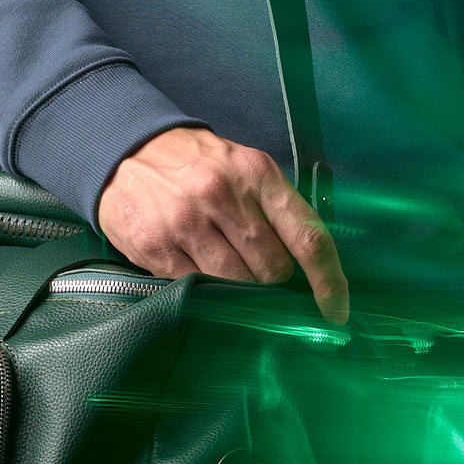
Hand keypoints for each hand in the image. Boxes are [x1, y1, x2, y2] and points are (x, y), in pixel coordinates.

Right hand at [98, 127, 349, 323]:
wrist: (127, 151)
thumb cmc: (199, 165)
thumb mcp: (245, 168)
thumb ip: (275, 210)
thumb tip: (307, 269)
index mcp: (257, 175)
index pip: (307, 238)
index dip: (328, 282)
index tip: (336, 311)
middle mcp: (223, 195)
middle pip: (273, 270)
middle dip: (272, 280)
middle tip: (256, 268)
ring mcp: (187, 222)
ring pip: (237, 285)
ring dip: (239, 288)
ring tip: (225, 267)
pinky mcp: (157, 247)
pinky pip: (197, 288)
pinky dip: (204, 289)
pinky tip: (197, 267)